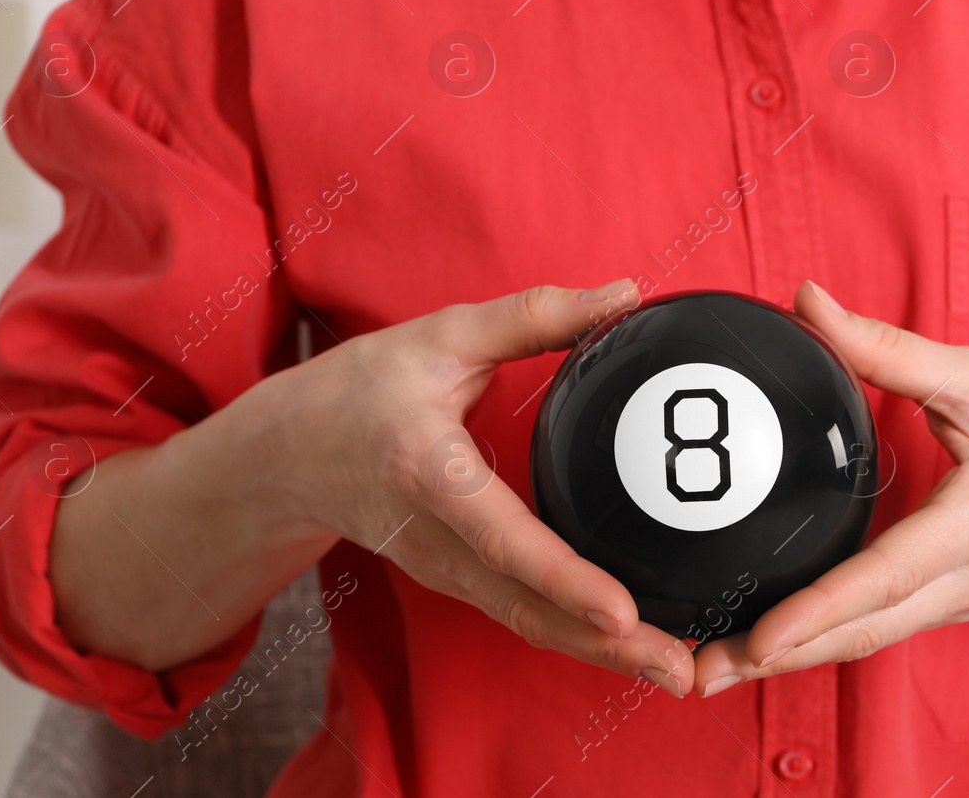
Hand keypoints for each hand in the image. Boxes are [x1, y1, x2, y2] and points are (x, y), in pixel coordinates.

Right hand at [277, 281, 694, 694]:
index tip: (619, 611)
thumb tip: (625, 294)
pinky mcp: (457, 582)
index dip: (563, 578)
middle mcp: (436, 540)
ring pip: (529, 625)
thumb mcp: (441, 335)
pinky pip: (523, 618)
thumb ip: (535, 315)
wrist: (285, 458)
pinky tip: (634, 647)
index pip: (503, 538)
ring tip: (677, 672)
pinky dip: (578, 640)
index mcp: (429, 474)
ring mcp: (443, 572)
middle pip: (527, 608)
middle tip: (683, 671)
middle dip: (607, 646)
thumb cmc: (359, 390)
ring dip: (602, 655)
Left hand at [692, 280, 968, 695]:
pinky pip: (881, 629)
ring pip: (869, 640)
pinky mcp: (953, 603)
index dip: (823, 609)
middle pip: (865, 632)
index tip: (761, 636)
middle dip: (780, 658)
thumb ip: (890, 348)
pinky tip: (769, 637)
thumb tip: (807, 302)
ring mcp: (962, 600)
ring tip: (712, 667)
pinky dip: (823, 640)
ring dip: (794, 658)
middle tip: (700, 671)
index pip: (892, 574)